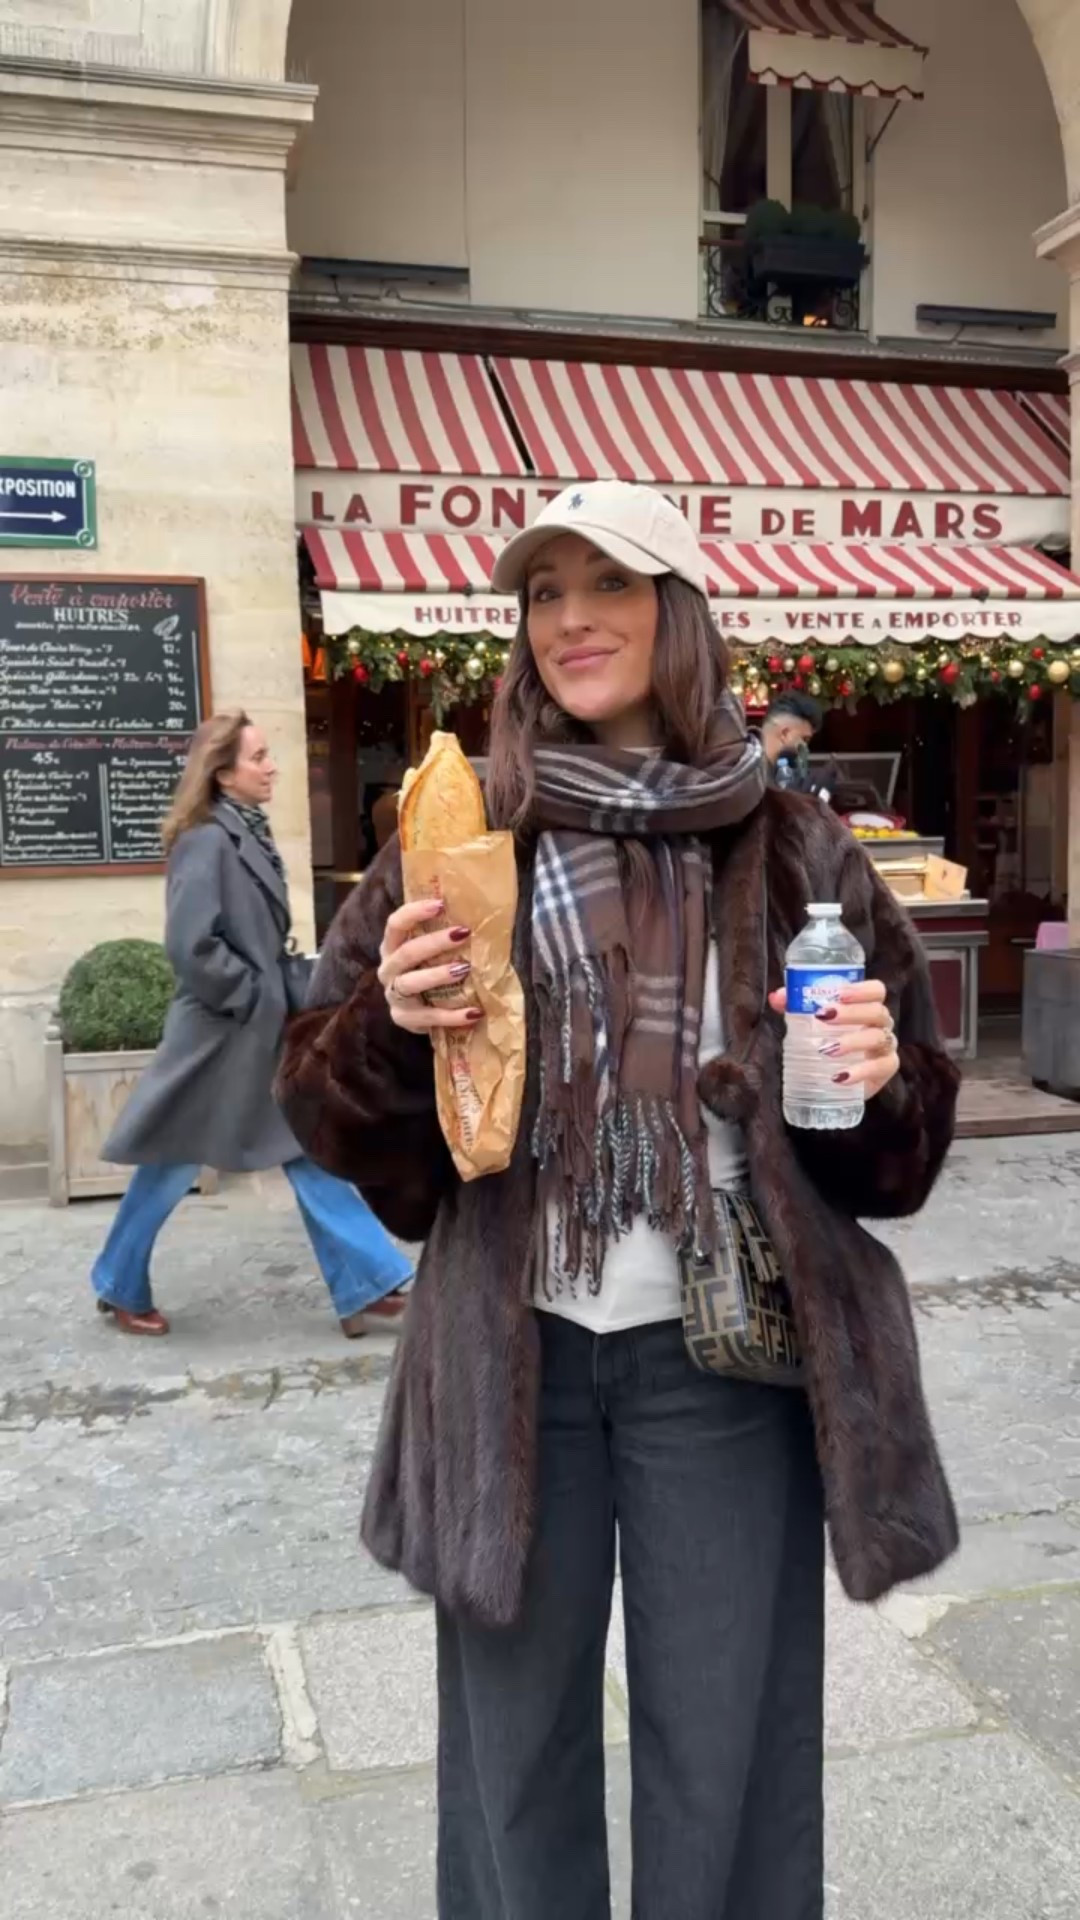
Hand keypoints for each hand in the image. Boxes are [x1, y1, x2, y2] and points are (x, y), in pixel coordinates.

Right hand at [378, 899, 482, 1033]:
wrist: (419, 1011)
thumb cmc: (430, 970)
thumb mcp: (431, 952)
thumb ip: (444, 935)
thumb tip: (479, 912)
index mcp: (392, 947)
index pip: (395, 924)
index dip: (414, 913)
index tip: (440, 904)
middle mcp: (388, 969)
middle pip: (406, 953)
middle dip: (434, 942)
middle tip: (463, 933)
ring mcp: (394, 996)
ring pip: (411, 983)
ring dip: (438, 975)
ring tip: (464, 968)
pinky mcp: (404, 1019)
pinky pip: (429, 1018)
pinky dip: (453, 1016)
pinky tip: (474, 1012)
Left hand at [768, 977, 899, 1100]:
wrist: (836, 1081)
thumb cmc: (826, 1041)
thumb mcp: (809, 1023)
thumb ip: (794, 1007)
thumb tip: (776, 997)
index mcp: (867, 1006)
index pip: (875, 991)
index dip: (860, 990)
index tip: (837, 993)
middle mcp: (881, 1024)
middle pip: (876, 1011)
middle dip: (850, 1013)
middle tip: (823, 1016)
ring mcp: (886, 1047)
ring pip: (877, 1038)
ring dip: (852, 1042)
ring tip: (826, 1049)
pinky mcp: (885, 1070)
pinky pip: (879, 1068)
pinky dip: (860, 1072)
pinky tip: (840, 1076)